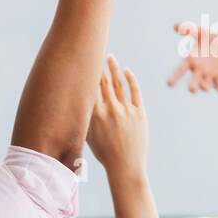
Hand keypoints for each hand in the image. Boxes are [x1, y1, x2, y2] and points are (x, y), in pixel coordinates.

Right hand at [87, 55, 147, 178]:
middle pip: (102, 81)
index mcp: (94, 115)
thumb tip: (78, 102)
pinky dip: (130, 79)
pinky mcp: (139, 113)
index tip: (84, 59)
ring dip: (113, 68)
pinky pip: (134, 91)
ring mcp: (125, 110)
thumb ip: (85, 117)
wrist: (125, 167)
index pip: (89, 88)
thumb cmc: (104, 153)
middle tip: (95, 51)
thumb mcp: (89, 135)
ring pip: (118, 83)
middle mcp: (109, 109)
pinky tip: (127, 71)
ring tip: (110, 57)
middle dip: (98, 65)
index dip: (87, 72)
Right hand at [167, 22, 217, 91]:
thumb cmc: (212, 40)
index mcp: (191, 61)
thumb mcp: (202, 32)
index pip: (180, 70)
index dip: (174, 77)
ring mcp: (210, 77)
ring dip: (205, 87)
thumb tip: (174, 25)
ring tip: (205, 87)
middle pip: (193, 82)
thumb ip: (189, 29)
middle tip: (192, 89)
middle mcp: (199, 71)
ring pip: (205, 86)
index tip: (168, 84)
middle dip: (192, 86)